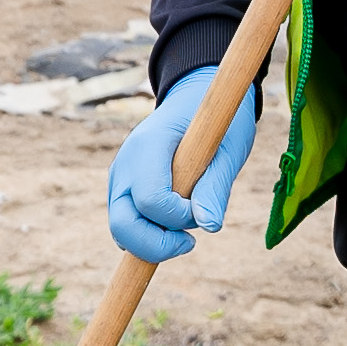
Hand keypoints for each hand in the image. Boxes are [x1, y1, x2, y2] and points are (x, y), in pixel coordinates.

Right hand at [105, 66, 263, 265]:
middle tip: (190, 241)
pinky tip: (174, 223)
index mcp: (148, 146)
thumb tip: (210, 226)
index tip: (203, 208)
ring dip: (154, 241)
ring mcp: (118, 180)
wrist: (194, 99)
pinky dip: (149, 235)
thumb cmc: (216, 122)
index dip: (179, 216)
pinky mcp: (121, 192)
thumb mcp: (228, 148)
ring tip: (186, 222)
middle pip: (122, 226)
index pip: (151, 200)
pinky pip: (127, 226)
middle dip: (157, 245)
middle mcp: (124, 165)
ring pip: (122, 232)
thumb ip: (216, 186)